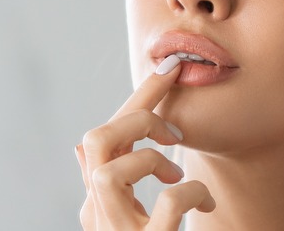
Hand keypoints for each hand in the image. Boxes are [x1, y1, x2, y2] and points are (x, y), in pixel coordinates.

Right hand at [75, 55, 215, 229]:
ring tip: (177, 174)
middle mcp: (98, 217)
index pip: (104, 137)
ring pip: (110, 172)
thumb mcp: (122, 218)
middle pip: (94, 141)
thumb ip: (109, 186)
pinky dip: (192, 192)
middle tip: (174, 133)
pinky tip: (205, 202)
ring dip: (152, 160)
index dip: (138, 99)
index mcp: (96, 203)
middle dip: (137, 119)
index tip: (170, 67)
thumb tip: (79, 148)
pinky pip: (169, 203)